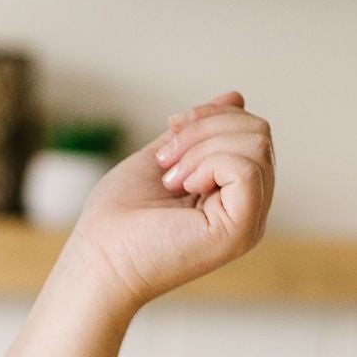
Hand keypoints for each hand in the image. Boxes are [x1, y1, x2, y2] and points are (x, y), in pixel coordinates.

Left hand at [59, 92, 275, 317]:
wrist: (97, 260)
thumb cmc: (118, 219)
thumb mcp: (163, 157)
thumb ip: (199, 132)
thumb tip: (237, 97)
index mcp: (234, 192)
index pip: (252, 131)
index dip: (211, 116)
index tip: (170, 129)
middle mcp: (250, 207)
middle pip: (258, 131)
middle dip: (205, 128)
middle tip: (166, 160)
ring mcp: (249, 221)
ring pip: (256, 143)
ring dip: (201, 147)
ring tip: (170, 178)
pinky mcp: (240, 230)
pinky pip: (246, 168)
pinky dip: (207, 164)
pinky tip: (182, 188)